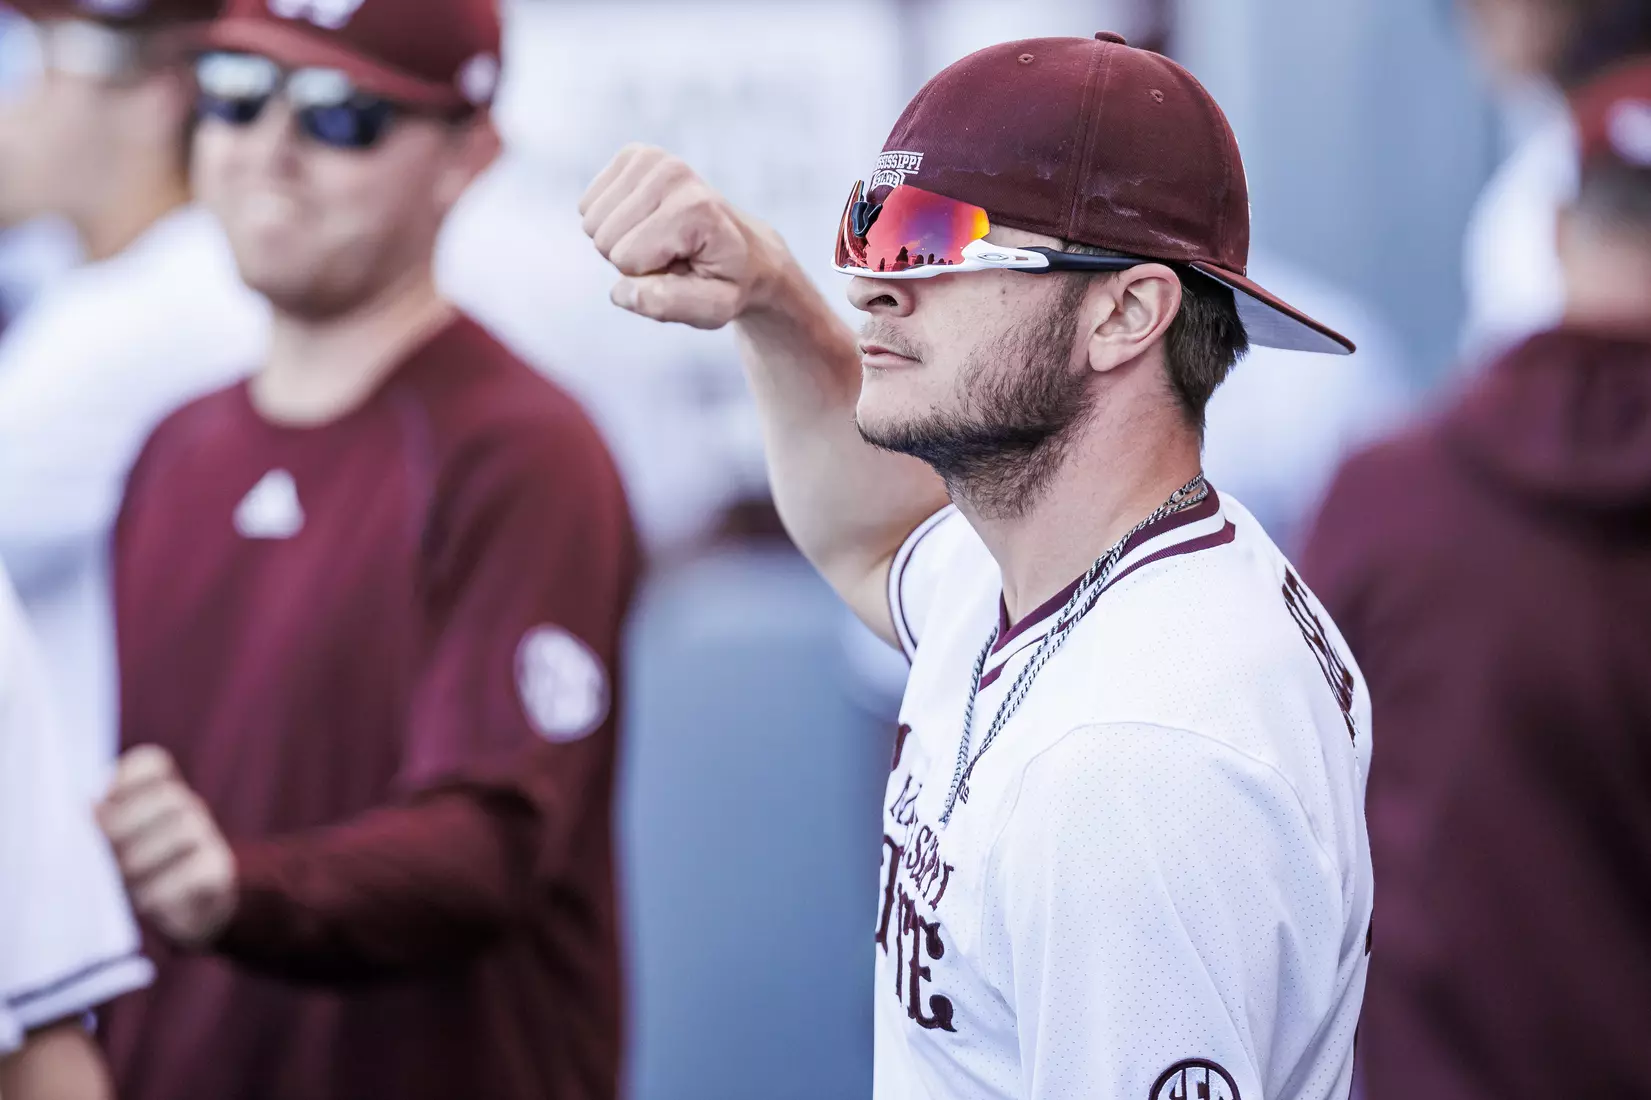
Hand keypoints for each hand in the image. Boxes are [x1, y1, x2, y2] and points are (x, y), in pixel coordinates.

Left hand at [97, 746, 236, 947]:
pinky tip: (145, 901)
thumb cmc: (139, 875)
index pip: (152, 764)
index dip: (124, 777)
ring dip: (144, 856)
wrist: (188, 913)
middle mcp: (189, 808)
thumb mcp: (116, 847)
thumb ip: (103, 827)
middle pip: (168, 795)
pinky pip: (196, 870)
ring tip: (123, 879)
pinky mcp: (219, 870)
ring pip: (185, 828)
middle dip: (129, 821)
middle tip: (105, 848)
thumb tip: (90, 808)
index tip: (100, 801)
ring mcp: (208, 837)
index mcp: (159, 794)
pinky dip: (164, 887)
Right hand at [580, 144, 789, 328]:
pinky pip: (588, 204)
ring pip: (591, 222)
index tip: (683, 267)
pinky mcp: (633, 155)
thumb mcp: (714, 308)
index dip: (646, 276)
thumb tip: (620, 291)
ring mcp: (650, 158)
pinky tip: (647, 222)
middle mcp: (671, 173)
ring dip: (620, 240)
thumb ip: (668, 305)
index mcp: (694, 208)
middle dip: (630, 259)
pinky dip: (611, 220)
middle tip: (671, 256)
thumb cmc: (729, 282)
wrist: (747, 250)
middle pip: (603, 238)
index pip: (625, 258)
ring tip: (661, 240)